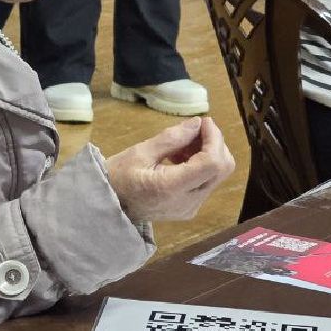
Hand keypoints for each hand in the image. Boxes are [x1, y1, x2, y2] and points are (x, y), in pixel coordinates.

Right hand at [104, 116, 234, 222]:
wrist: (108, 207)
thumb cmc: (118, 177)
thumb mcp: (140, 152)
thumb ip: (172, 138)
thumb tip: (197, 124)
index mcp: (172, 187)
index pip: (212, 163)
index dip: (214, 139)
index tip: (203, 122)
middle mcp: (188, 202)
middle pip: (222, 169)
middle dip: (214, 144)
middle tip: (194, 130)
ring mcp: (191, 208)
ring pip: (217, 175)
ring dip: (208, 153)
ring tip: (182, 144)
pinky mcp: (190, 208)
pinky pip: (206, 182)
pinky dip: (201, 165)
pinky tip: (180, 158)